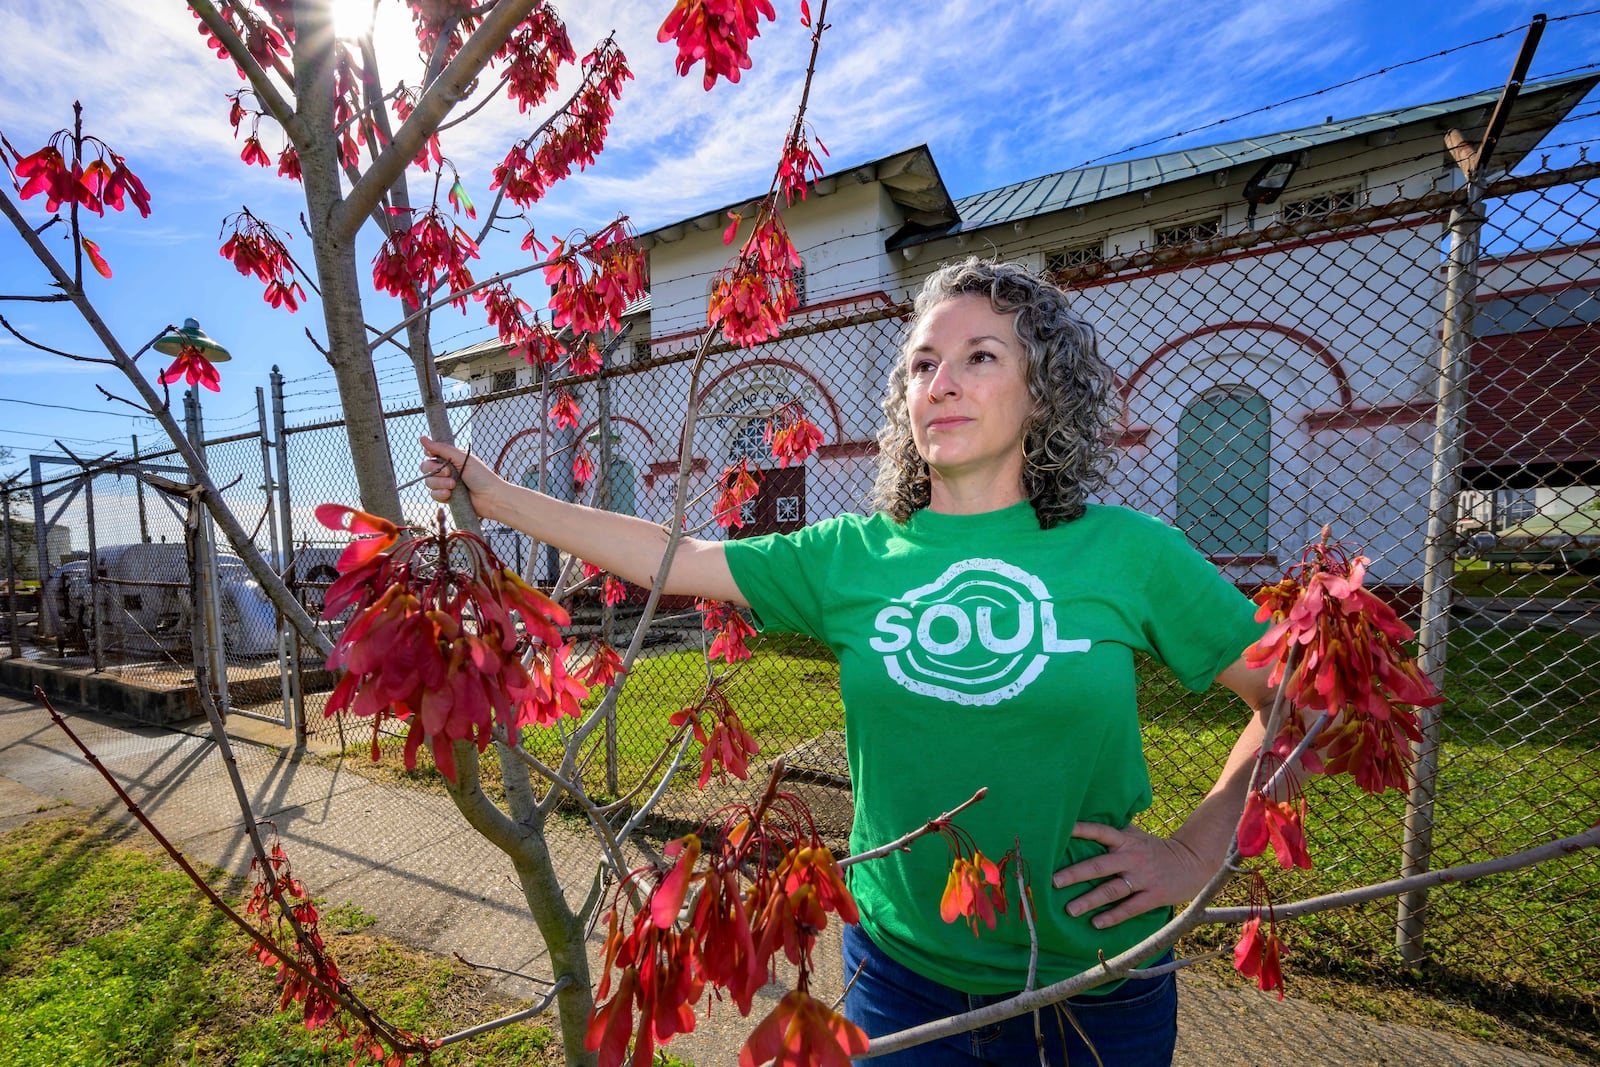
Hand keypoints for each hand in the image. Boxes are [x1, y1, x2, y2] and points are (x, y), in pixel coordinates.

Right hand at [419, 435, 502, 511]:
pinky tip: (449, 494)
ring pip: (429, 482)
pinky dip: (440, 494)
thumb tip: (422, 438)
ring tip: (453, 485)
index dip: (429, 454)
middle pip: (426, 467)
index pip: (431, 454)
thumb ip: (442, 449)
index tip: (432, 455)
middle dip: (435, 470)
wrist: (491, 498)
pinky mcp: (446, 497)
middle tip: (449, 473)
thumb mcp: (462, 458)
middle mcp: (447, 470)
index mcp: (452, 458)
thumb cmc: (481, 476)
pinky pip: (433, 495)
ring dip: (440, 483)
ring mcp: (446, 484)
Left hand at [1052, 822, 1208, 928]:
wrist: (1191, 862)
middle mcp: (1132, 857)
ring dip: (1090, 900)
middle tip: (1054, 882)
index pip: (1100, 832)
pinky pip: (1130, 908)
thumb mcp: (1135, 836)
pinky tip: (1096, 923)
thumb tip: (1082, 823)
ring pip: (1112, 890)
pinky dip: (1112, 916)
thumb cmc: (1153, 849)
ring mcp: (1143, 878)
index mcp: (1125, 840)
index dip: (1082, 830)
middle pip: (1099, 865)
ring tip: (1070, 909)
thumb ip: (1113, 832)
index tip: (1061, 831)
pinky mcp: (1153, 896)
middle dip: (1076, 874)